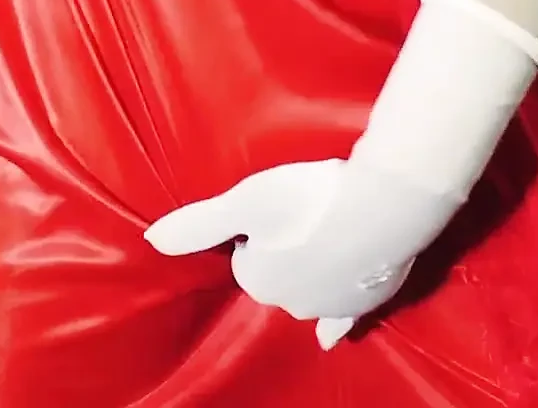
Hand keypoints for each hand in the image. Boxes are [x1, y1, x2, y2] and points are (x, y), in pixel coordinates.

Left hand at [145, 0, 537, 348]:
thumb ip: (199, 222)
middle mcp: (291, 302)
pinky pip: (344, 320)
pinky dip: (337, 325)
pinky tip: (332, 338)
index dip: (253, 234)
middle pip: (276, 278)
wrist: (385, 207)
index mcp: (260, 279)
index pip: (244, 261)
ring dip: (310, 274)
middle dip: (281, 253)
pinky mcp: (365, 302)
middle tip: (298, 217)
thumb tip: (151, 238)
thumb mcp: (247, 200)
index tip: (270, 213)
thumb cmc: (312, 199)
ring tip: (322, 239)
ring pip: (308, 294)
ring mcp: (330, 306)